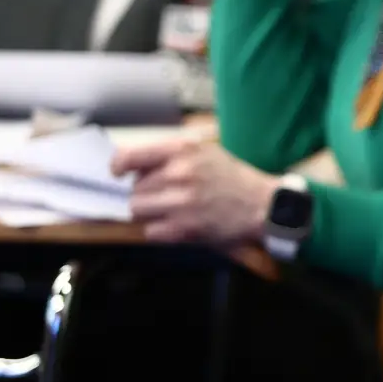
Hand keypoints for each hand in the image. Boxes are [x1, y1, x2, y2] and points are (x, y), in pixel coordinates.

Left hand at [113, 136, 280, 244]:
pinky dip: (161, 231)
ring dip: (151, 213)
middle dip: (147, 194)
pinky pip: (151, 231)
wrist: (263, 205)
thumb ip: (170, 156)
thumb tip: (133, 169)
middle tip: (168, 196)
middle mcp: (179, 173)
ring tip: (172, 211)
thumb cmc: (233, 178)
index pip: (130, 156)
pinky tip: (179, 225)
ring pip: (138, 209)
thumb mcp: (205, 153)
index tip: (120, 174)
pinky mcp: (184, 227)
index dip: (119, 166)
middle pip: (135, 188)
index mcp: (183, 150)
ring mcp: (181, 201)